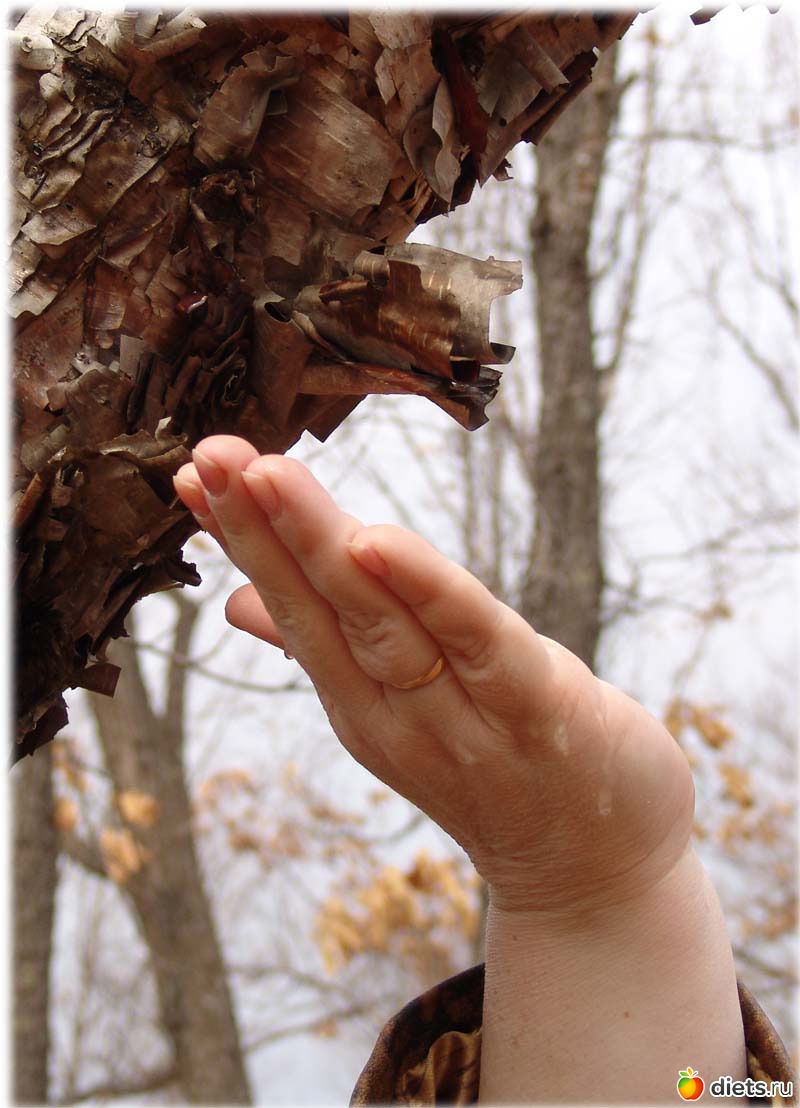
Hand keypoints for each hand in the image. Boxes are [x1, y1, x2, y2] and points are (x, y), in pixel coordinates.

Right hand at [173, 435, 694, 916]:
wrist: (596, 873)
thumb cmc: (504, 770)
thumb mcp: (404, 710)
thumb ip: (331, 650)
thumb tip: (239, 603)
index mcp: (362, 703)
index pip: (294, 609)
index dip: (245, 542)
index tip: (195, 476)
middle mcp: (394, 715)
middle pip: (320, 609)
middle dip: (260, 530)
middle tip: (211, 458)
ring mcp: (460, 719)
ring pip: (379, 620)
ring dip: (319, 543)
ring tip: (268, 477)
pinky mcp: (536, 709)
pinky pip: (476, 640)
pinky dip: (426, 590)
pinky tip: (378, 543)